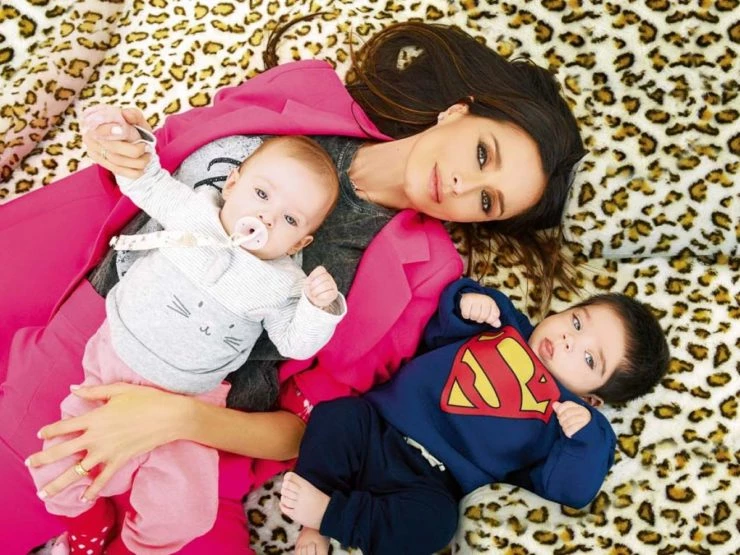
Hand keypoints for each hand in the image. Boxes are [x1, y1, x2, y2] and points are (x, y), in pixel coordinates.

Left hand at [26, 383, 189, 500]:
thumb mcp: (119, 390)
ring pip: (77, 471)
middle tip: (29, 464)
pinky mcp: (120, 461)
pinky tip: (83, 499)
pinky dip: (92, 491)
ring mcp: (107, 452)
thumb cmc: (147, 399)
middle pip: (63, 451)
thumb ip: (94, 391)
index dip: (50, 431)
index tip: (40, 435)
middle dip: (43, 459)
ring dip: (59, 483)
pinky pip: (103, 479)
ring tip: (45, 492)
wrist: (170, 416)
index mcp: (94, 418)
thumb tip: (73, 388)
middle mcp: (96, 437)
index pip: (64, 426)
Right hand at [82, 107, 151, 178]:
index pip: (99, 129)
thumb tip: (127, 114)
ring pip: (117, 162)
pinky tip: (143, 168)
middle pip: (112, 148)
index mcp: (95, 121)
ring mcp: (95, 153)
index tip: (125, 131)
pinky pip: (120, 172)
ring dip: (138, 162)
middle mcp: (91, 138)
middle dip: (134, 150)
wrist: (131, 141)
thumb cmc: (133, 127)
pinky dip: (135, 171)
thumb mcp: (136, 119)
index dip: (111, 130)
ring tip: (148, 156)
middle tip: (146, 148)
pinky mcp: (103, 165)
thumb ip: (133, 114)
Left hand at [304, 266, 338, 307]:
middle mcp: (329, 277)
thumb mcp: (308, 284)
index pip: (321, 269)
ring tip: (313, 294)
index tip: (309, 281)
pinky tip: (317, 297)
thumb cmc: (312, 289)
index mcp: (322, 273)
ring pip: (326, 285)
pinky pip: (328, 294)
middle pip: (323, 277)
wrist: (317, 298)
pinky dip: (321, 296)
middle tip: (310, 290)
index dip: (313, 275)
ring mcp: (332, 285)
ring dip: (317, 291)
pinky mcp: (334, 293)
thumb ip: (308, 282)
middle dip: (314, 284)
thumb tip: (308, 286)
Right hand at [459, 293, 500, 326]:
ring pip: (474, 316)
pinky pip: (466, 314)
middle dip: (479, 319)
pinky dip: (466, 316)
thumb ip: (493, 319)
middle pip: (483, 317)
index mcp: (491, 302)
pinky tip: (467, 312)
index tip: (486, 318)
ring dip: (472, 318)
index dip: (490, 320)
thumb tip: (498, 325)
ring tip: (472, 313)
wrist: (468, 297)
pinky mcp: (466, 300)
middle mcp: (484, 299)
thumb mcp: (488, 312)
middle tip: (477, 315)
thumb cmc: (479, 306)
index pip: (495, 315)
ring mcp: (475, 299)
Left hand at [553, 401, 591, 437]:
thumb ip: (561, 408)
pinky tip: (570, 432)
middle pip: (566, 414)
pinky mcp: (583, 431)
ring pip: (567, 423)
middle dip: (561, 419)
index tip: (559, 414)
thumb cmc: (577, 423)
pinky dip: (567, 432)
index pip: (567, 404)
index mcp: (580, 408)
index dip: (560, 409)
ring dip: (564, 427)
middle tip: (563, 423)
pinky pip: (569, 430)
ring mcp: (585, 422)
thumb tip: (554, 404)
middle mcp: (584, 413)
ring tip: (567, 427)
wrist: (589, 436)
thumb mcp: (570, 414)